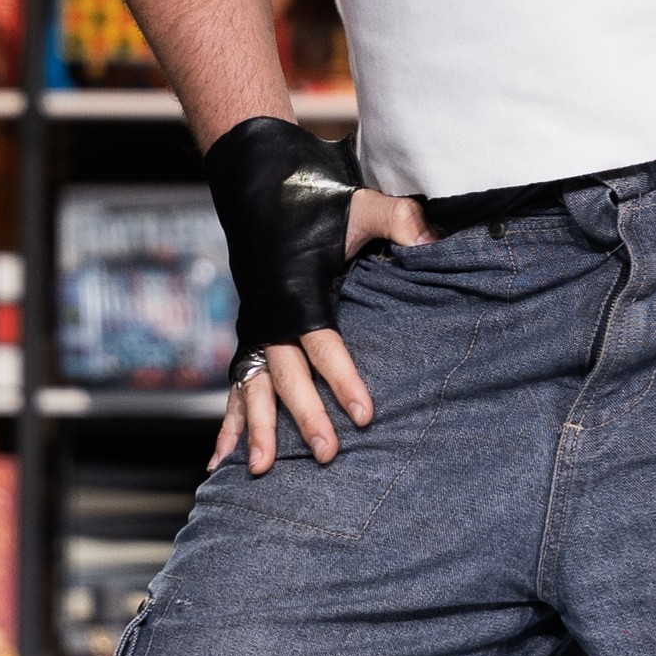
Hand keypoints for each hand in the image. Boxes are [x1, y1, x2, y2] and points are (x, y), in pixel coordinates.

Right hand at [211, 187, 431, 474]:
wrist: (261, 185)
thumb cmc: (318, 200)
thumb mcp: (362, 203)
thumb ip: (399, 220)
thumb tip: (434, 244)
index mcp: (297, 289)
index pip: (321, 342)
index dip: (342, 379)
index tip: (365, 414)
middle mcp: (269, 314)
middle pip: (286, 375)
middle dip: (304, 417)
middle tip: (328, 455)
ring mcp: (255, 328)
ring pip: (253, 387)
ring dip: (255, 429)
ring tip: (263, 469)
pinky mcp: (249, 337)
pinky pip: (236, 386)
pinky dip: (227, 423)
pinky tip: (221, 461)